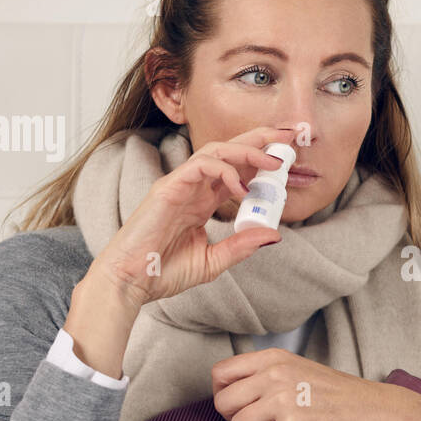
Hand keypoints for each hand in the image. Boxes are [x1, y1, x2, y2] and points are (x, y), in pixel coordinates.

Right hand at [89, 125, 298, 306]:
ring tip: (275, 163)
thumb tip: (274, 234)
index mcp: (202, 202)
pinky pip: (200, 165)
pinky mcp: (168, 188)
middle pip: (230, 151)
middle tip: (290, 137)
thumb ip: (241, 246)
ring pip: (217, 151)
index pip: (236, 171)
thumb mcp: (213, 262)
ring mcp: (179, 185)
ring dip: (249, 152)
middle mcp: (193, 188)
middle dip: (261, 141)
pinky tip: (242, 188)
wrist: (130, 283)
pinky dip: (225, 171)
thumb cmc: (162, 273)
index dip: (262, 162)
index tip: (290, 161)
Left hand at [211, 348, 393, 420]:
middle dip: (236, 418)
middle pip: (223, 403)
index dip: (223, 393)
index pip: (220, 373)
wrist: (371, 410)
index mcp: (273, 358)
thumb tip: (229, 393)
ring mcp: (283, 399)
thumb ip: (263, 375)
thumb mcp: (296, 369)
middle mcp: (274, 374)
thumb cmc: (334, 394)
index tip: (239, 404)